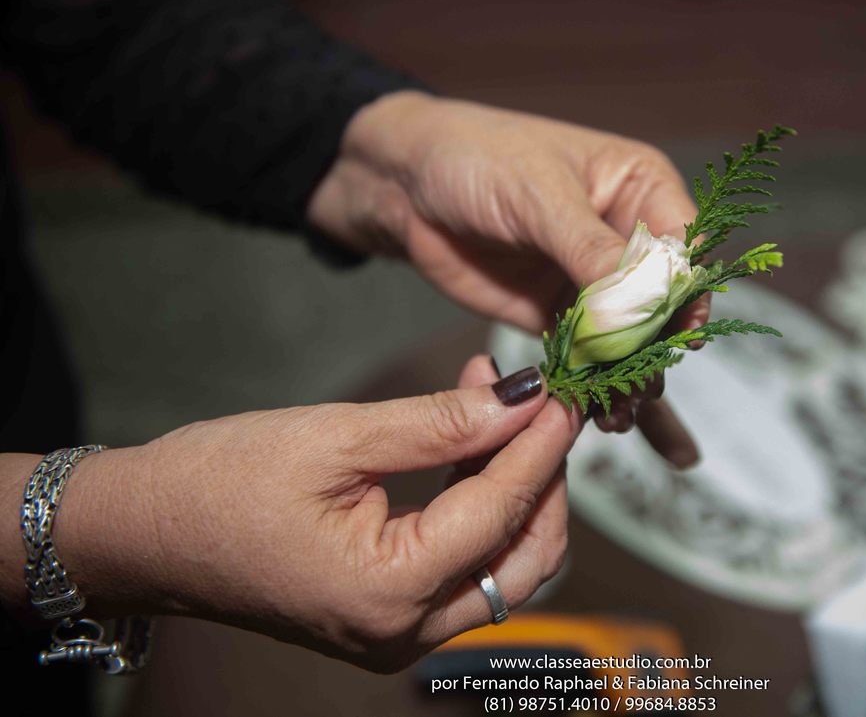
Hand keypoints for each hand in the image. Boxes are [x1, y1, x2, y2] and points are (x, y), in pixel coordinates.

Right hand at [0, 359, 574, 671]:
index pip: (500, 511)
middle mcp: (404, 632)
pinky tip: (470, 441)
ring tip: (497, 403)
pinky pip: (463, 569)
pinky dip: (479, 509)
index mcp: (389, 591)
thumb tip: (523, 398)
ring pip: (503, 569)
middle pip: (524, 560)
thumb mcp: (336, 438)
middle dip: (543, 479)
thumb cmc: (220, 482)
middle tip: (537, 403)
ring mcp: (397, 634)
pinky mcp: (388, 618)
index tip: (564, 390)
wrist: (143, 532)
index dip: (539, 445)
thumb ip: (440, 423)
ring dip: (515, 489)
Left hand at [308, 93, 704, 464]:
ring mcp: (593, 281)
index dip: (685, 295)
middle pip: (663, 303)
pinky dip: (596, 386)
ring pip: (631, 338)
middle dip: (656, 348)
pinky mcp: (558, 315)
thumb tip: (641, 305)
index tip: (675, 338)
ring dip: (629, 376)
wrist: (401, 183)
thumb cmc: (474, 156)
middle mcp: (626, 237)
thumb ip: (592, 252)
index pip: (684, 249)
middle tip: (639, 387)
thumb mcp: (539, 195)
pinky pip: (590, 357)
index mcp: (640, 187)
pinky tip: (604, 416)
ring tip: (617, 411)